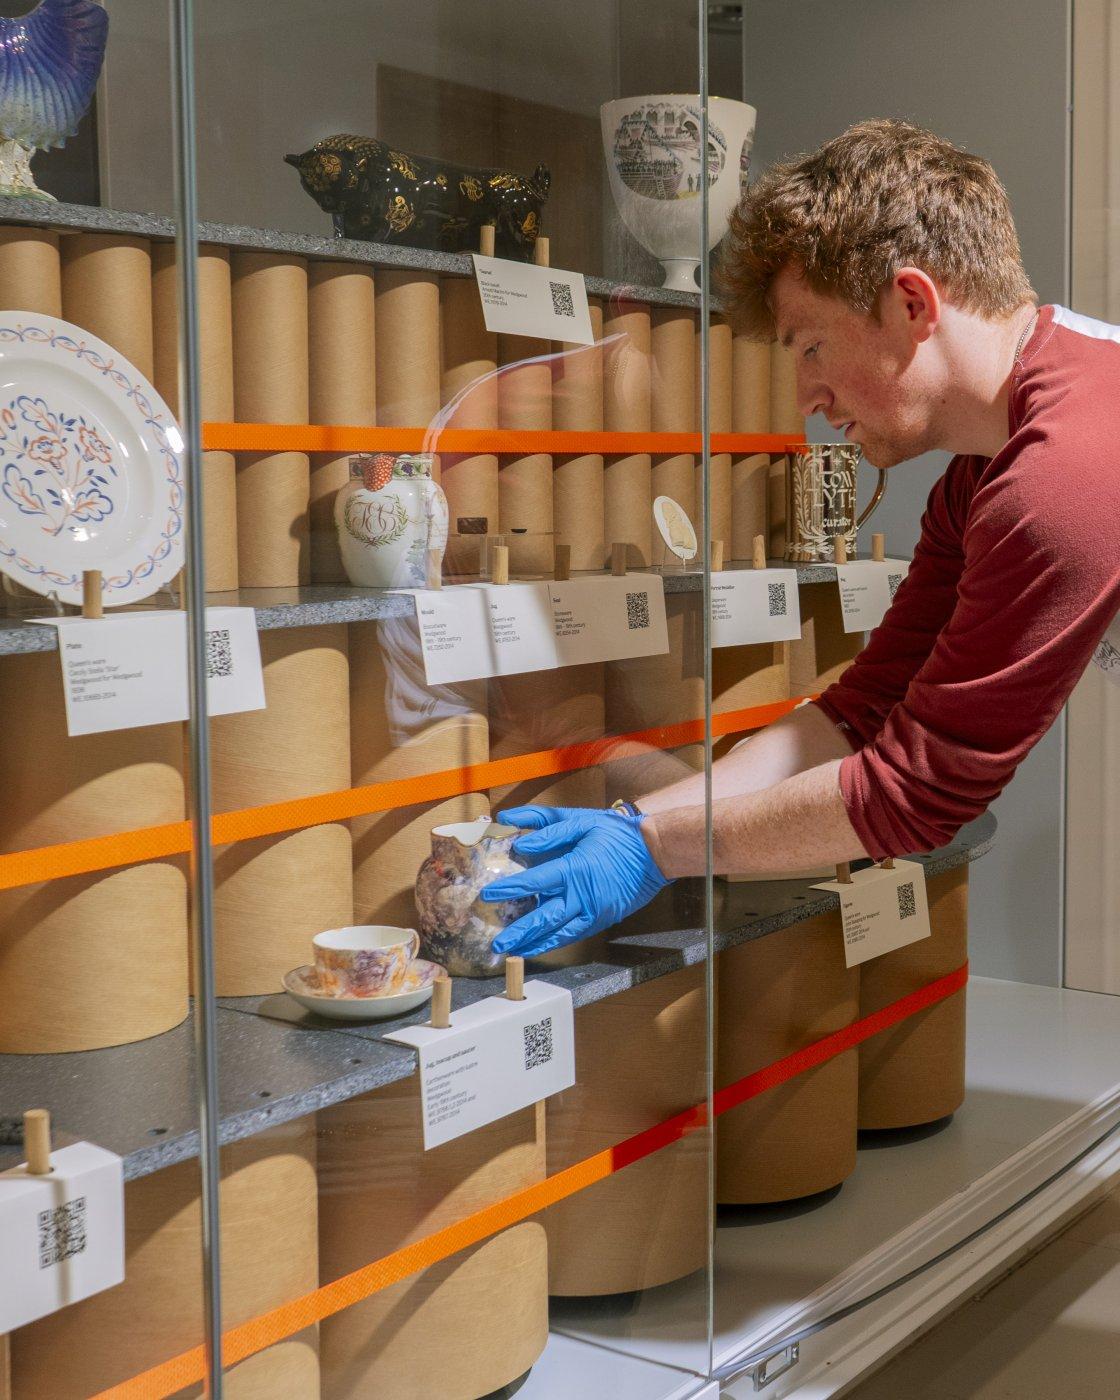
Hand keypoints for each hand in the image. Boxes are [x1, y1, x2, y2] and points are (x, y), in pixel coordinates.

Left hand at [481, 804, 671, 956]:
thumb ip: (547, 827)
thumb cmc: (615, 833)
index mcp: (574, 869)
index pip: (534, 882)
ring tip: (514, 953)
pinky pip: (575, 934)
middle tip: (497, 944)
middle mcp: (582, 896)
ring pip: (559, 934)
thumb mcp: (580, 820)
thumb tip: (517, 838)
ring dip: (535, 944)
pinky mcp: (602, 919)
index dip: (510, 890)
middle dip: (519, 933)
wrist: (654, 852)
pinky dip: (556, 941)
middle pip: (544, 919)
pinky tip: (540, 946)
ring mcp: (594, 911)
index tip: (488, 895)